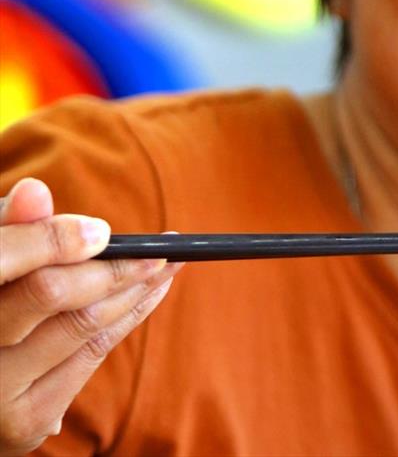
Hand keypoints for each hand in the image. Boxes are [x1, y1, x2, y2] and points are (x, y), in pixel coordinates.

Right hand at [0, 179, 181, 455]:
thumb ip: (14, 229)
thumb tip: (36, 190)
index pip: (2, 260)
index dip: (52, 240)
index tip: (101, 231)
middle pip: (51, 294)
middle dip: (115, 268)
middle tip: (160, 249)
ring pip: (82, 326)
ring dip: (135, 290)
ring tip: (168, 266)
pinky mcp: (26, 422)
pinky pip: (91, 356)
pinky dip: (127, 319)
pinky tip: (151, 294)